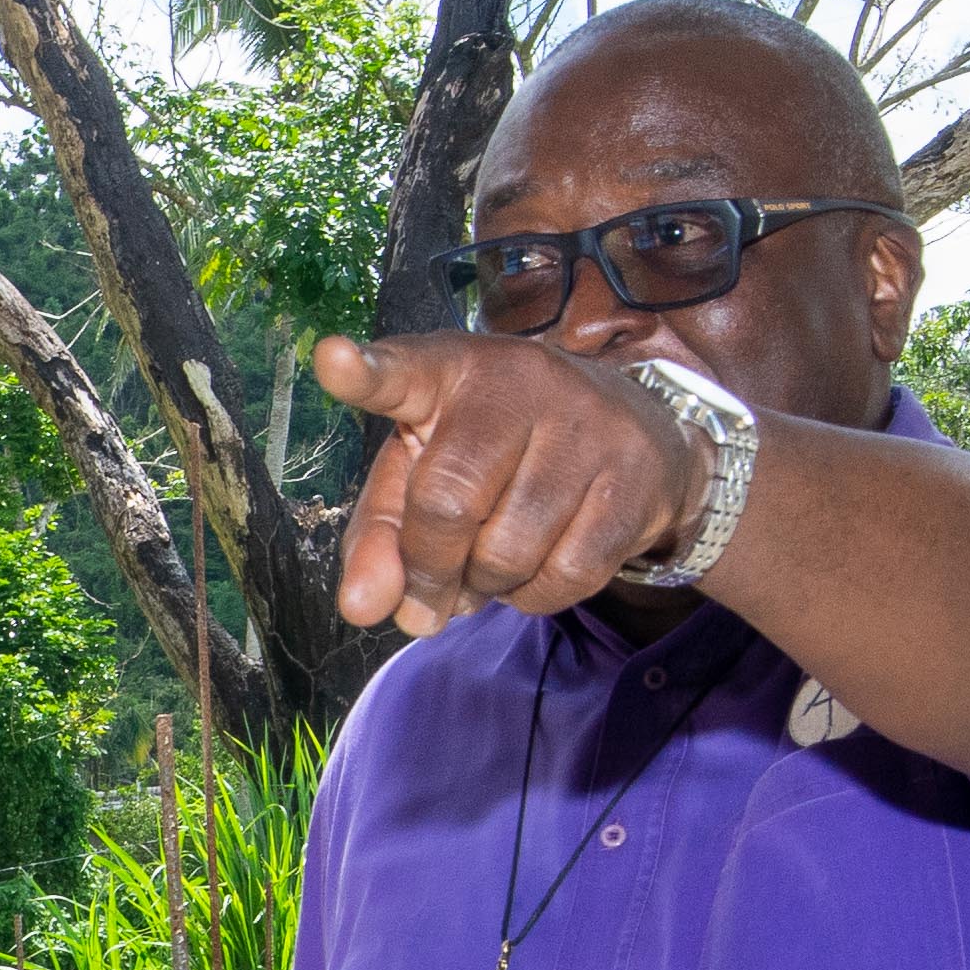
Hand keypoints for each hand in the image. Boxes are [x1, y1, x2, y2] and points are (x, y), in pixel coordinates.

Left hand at [315, 334, 711, 636]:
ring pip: (508, 551)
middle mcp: (520, 382)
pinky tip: (534, 569)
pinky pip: (566, 574)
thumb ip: (380, 535)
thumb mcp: (426, 473)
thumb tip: (365, 607)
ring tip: (488, 566)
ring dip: (485, 586)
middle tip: (429, 592)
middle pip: (448, 503)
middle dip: (429, 569)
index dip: (367, 373)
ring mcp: (587, 425)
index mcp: (451, 371)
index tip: (334, 362)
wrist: (635, 436)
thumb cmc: (500, 455)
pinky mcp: (635, 476)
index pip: (406, 368)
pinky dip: (536, 595)